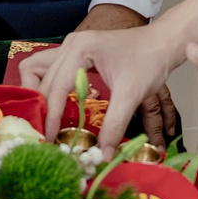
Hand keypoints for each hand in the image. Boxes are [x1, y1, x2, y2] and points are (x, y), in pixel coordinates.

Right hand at [22, 0, 197, 151]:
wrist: (161, 44)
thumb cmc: (148, 62)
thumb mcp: (131, 95)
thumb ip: (114, 125)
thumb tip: (102, 154)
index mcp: (80, 49)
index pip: (56, 86)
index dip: (51, 115)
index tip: (48, 139)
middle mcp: (69, 44)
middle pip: (40, 78)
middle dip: (42, 107)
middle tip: (46, 134)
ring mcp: (70, 47)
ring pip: (37, 70)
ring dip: (40, 94)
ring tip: (49, 118)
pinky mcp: (74, 53)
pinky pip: (50, 70)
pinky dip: (51, 88)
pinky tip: (69, 103)